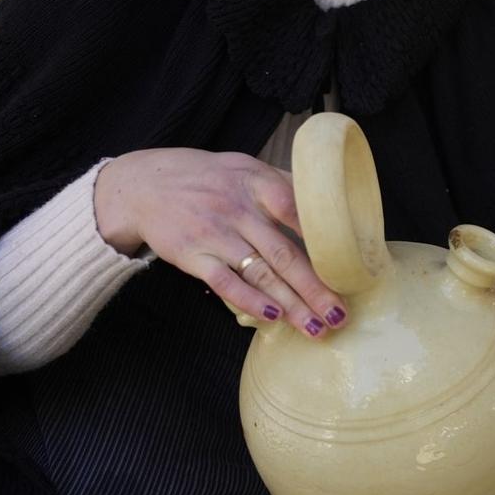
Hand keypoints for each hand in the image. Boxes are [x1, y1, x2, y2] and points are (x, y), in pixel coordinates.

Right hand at [95, 148, 345, 337]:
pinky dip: (249, 301)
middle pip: (285, 253)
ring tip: (315, 327)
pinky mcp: (192, 255)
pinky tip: (272, 317)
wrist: (142, 185)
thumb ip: (283, 184)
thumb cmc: (204, 178)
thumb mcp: (244, 167)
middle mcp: (239, 209)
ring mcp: (215, 233)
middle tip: (339, 313)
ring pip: (261, 274)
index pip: (298, 210)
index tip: (352, 264)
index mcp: (258, 183)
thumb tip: (330, 204)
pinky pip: (226, 282)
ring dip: (291, 304)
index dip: (326, 238)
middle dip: (316, 288)